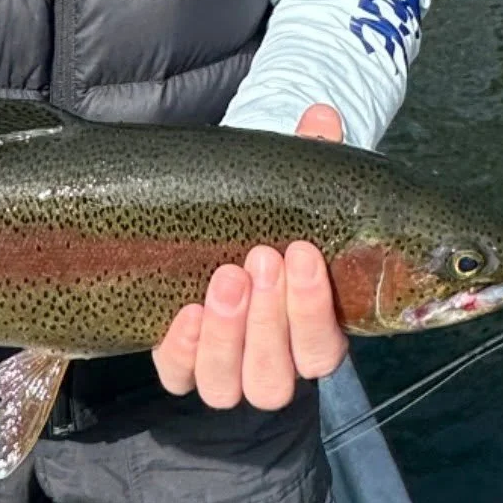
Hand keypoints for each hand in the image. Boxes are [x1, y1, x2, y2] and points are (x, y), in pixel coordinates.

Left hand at [151, 104, 348, 409]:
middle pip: (277, 375)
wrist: (213, 233)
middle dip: (270, 317)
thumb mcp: (285, 189)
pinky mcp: (179, 361)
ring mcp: (223, 366)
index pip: (323, 347)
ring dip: (227, 335)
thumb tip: (321, 116)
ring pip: (230, 385)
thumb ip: (308, 158)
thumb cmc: (263, 219)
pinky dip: (182, 350)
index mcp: (311, 329)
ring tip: (222, 277)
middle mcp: (271, 361)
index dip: (313, 307)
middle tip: (258, 257)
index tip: (300, 249)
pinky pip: (179, 375)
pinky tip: (183, 311)